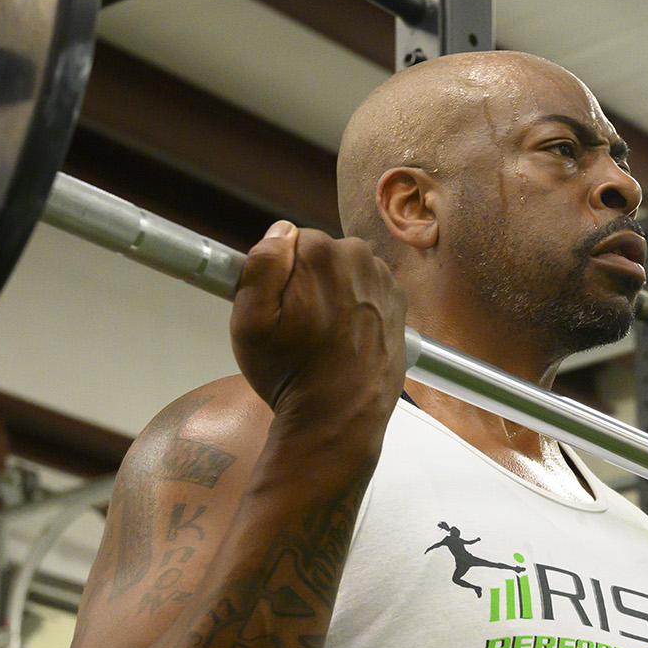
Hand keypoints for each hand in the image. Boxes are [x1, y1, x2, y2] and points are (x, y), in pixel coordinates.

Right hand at [231, 222, 406, 428]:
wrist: (339, 416)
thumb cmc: (290, 372)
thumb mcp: (250, 321)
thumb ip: (261, 264)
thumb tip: (280, 232)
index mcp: (322, 253)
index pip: (289, 240)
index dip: (278, 274)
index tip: (279, 305)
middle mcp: (360, 257)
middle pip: (320, 253)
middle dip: (306, 279)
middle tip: (299, 323)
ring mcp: (383, 279)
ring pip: (344, 270)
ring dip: (332, 291)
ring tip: (322, 333)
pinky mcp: (397, 301)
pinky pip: (367, 287)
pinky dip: (356, 303)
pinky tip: (344, 334)